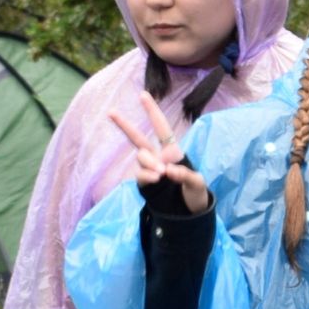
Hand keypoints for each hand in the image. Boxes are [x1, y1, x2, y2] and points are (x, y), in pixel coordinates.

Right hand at [107, 93, 209, 214]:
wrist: (188, 213)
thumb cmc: (196, 194)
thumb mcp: (198, 184)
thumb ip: (185, 175)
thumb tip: (167, 170)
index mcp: (173, 151)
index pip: (162, 128)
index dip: (152, 112)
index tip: (142, 94)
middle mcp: (158, 157)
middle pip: (138, 138)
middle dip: (124, 125)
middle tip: (110, 112)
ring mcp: (149, 169)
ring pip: (141, 157)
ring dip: (149, 162)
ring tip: (162, 173)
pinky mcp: (144, 182)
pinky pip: (140, 174)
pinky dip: (147, 175)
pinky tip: (156, 178)